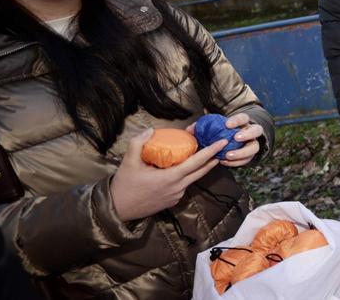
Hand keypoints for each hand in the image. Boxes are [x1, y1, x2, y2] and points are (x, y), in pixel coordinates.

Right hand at [111, 128, 227, 221]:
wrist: (117, 210)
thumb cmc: (124, 185)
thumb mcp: (128, 161)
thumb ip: (139, 143)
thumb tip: (151, 130)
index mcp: (171, 177)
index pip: (196, 162)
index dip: (211, 151)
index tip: (222, 142)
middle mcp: (178, 187)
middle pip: (201, 171)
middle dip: (212, 158)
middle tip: (220, 146)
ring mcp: (176, 195)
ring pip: (193, 178)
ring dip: (199, 166)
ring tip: (202, 153)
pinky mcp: (173, 201)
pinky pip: (184, 185)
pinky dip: (188, 175)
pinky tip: (183, 167)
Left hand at [185, 112, 263, 166]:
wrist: (230, 143)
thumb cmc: (220, 134)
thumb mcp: (212, 129)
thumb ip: (202, 128)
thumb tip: (191, 129)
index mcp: (242, 123)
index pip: (244, 117)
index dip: (237, 120)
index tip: (227, 125)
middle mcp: (250, 132)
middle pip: (257, 130)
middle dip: (247, 134)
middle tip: (235, 138)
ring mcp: (251, 144)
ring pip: (254, 147)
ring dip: (243, 152)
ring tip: (228, 155)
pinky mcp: (249, 155)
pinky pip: (247, 160)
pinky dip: (237, 162)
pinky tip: (225, 162)